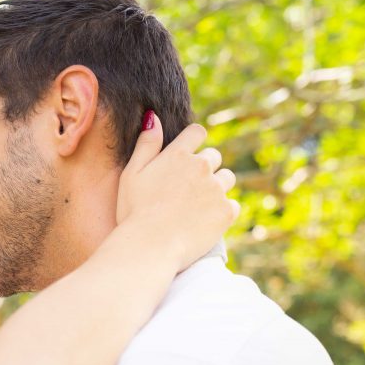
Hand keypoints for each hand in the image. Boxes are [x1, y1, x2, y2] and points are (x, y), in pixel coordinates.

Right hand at [116, 112, 238, 269]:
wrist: (150, 246)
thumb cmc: (134, 212)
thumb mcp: (131, 174)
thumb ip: (146, 145)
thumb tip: (154, 117)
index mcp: (177, 154)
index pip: (197, 132)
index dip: (193, 142)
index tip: (188, 156)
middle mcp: (201, 166)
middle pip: (214, 157)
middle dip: (205, 168)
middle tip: (188, 190)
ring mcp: (216, 189)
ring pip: (227, 179)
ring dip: (217, 188)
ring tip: (198, 206)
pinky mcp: (226, 211)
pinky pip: (232, 205)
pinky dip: (222, 212)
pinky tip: (205, 222)